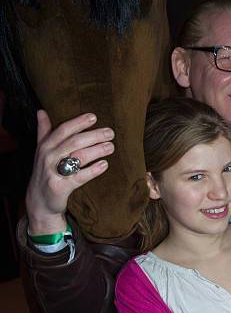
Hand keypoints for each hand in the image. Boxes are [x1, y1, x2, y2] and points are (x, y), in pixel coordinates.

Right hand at [26, 110, 113, 233]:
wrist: (38, 201)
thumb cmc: (45, 173)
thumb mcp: (41, 152)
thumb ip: (43, 132)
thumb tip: (41, 111)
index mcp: (45, 146)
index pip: (63, 130)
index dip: (78, 122)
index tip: (94, 117)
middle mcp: (48, 157)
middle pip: (74, 142)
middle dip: (93, 136)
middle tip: (110, 133)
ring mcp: (54, 173)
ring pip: (78, 157)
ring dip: (97, 150)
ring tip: (111, 146)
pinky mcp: (60, 187)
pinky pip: (79, 177)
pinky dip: (93, 170)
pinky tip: (105, 165)